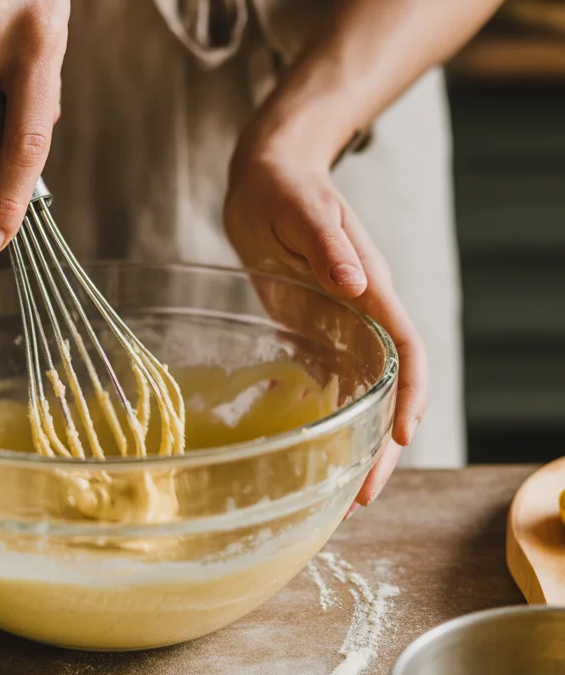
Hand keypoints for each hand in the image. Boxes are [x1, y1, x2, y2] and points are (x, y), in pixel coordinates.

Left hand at [224, 115, 427, 511]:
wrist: (266, 177)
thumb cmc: (285, 187)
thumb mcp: (302, 210)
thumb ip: (329, 245)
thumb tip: (360, 283)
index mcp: (371, 290)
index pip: (406, 352)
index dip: (409, 396)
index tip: (400, 439)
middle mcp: (362, 315)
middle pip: (387, 388)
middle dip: (381, 445)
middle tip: (363, 497)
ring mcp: (337, 326)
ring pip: (358, 395)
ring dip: (353, 442)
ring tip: (337, 492)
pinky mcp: (308, 330)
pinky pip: (321, 382)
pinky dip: (317, 417)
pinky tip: (299, 448)